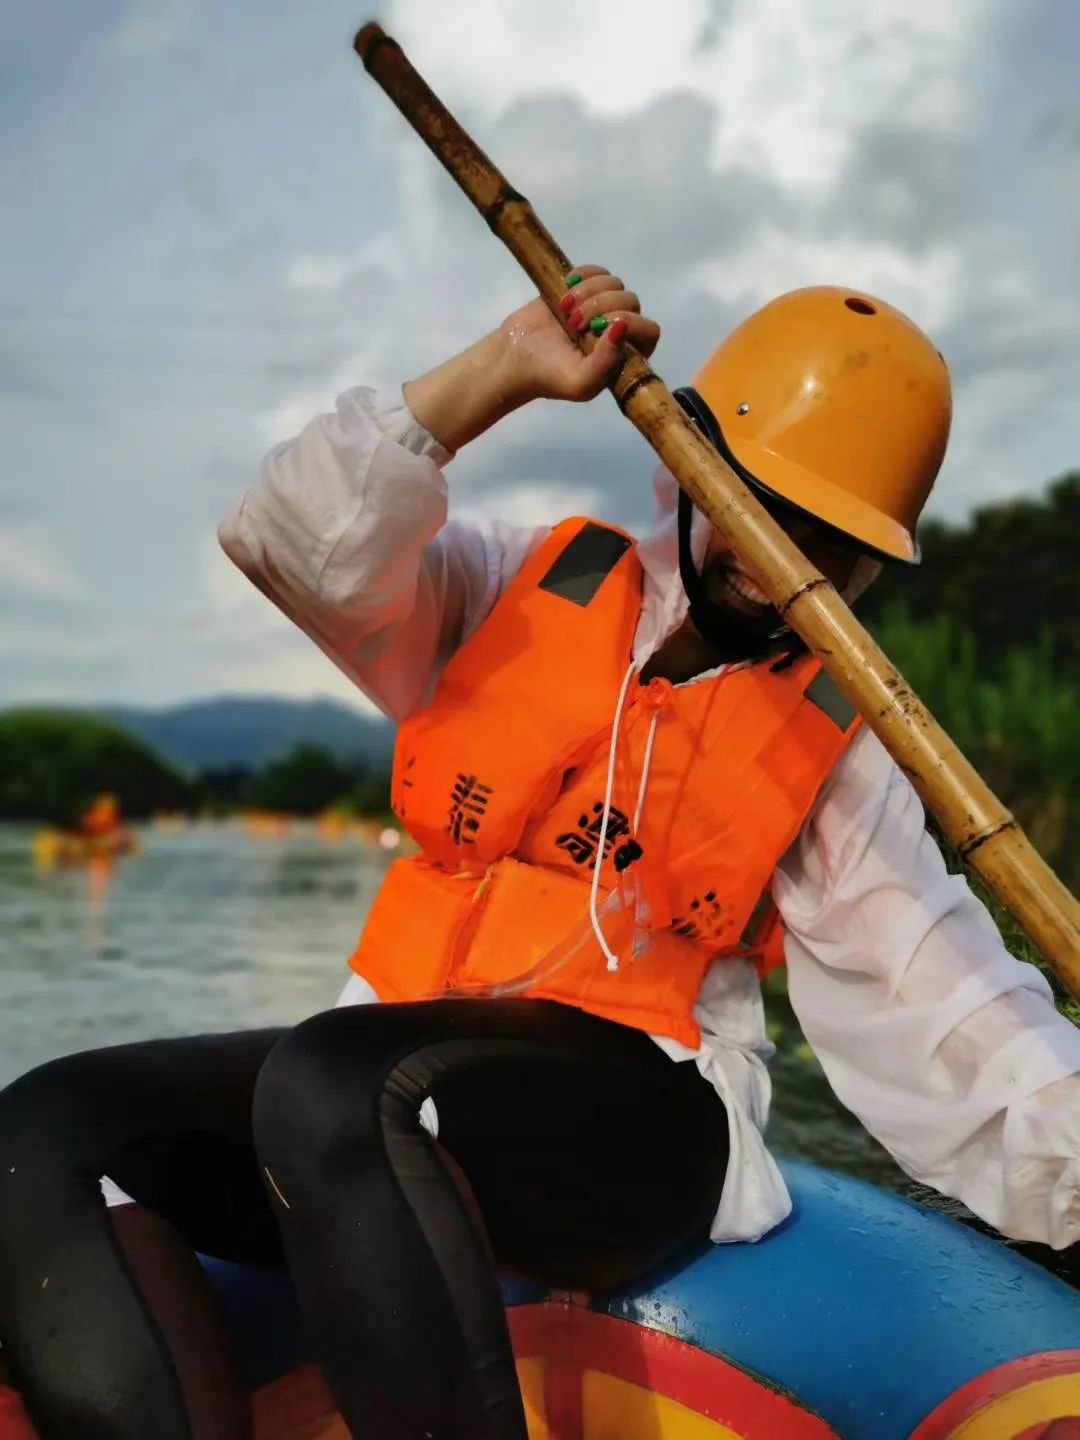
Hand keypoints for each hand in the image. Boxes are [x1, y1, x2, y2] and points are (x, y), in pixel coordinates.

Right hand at [498, 264, 660, 402]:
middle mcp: (620, 330)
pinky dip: (582, 275)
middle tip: (574, 322)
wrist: (514, 357)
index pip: (649, 330)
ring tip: (565, 308)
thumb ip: (606, 364)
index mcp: (626, 356)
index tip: (597, 329)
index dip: (628, 323)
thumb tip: (621, 329)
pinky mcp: (585, 288)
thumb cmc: (549, 375)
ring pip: (615, 283)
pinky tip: (565, 290)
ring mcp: (603, 306)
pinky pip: (597, 271)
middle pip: (632, 301)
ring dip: (589, 292)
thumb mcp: (580, 383)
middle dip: (602, 307)